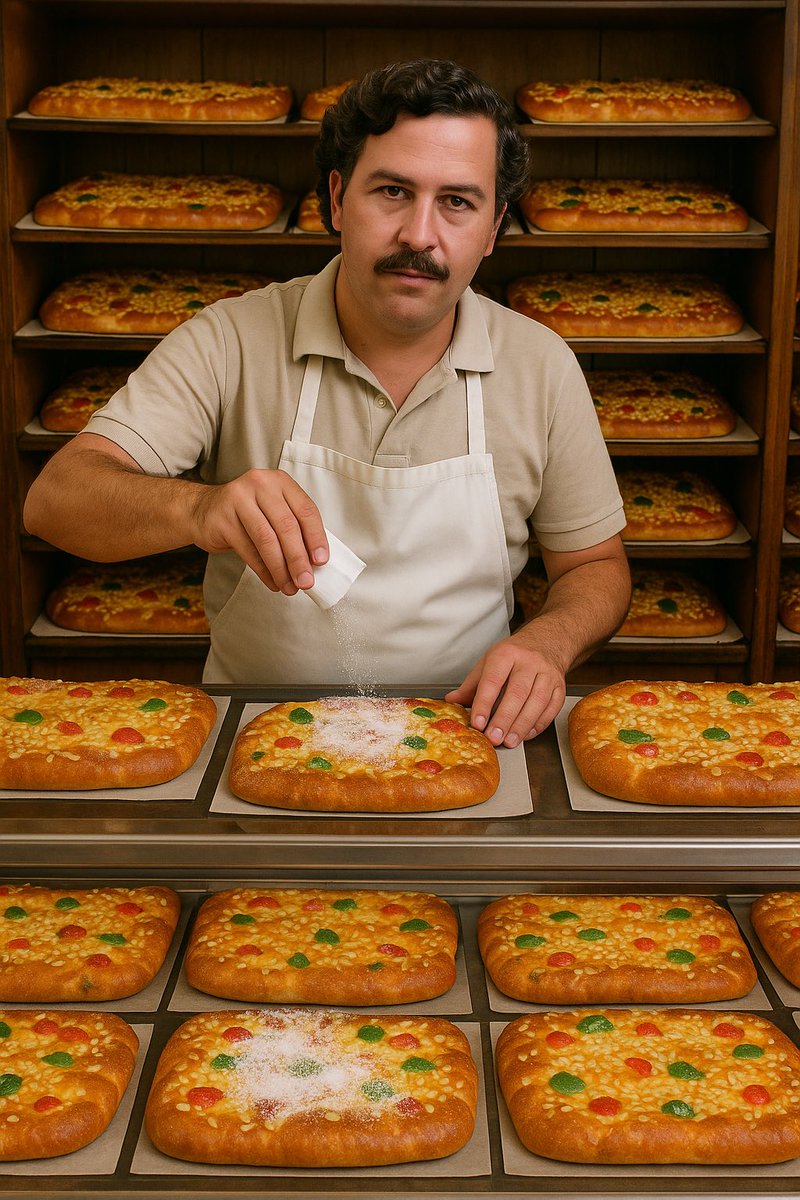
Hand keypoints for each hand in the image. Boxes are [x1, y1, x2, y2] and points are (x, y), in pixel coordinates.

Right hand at [188, 469, 327, 594]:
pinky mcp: (223, 519)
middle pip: (286, 526)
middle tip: (306, 581)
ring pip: (266, 540)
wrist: (203, 510)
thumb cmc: (247, 513)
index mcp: (280, 481)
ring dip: (281, 569)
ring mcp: (239, 500)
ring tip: (290, 587)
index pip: (306, 510)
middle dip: (298, 559)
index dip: (316, 538)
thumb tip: (315, 561)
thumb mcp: (273, 509)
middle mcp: (260, 484)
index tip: (321, 561)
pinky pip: (248, 551)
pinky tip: (273, 582)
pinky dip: (263, 571)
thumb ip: (294, 527)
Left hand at [445, 634, 565, 746]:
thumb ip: (471, 685)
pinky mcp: (560, 686)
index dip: (484, 703)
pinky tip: (525, 734)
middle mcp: (529, 662)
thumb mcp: (488, 663)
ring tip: (509, 741)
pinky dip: (538, 724)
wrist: (546, 642)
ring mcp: (547, 674)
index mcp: (506, 654)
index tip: (477, 722)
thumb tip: (451, 702)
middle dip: (504, 719)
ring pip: (536, 702)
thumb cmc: (513, 656)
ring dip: (522, 725)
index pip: (493, 681)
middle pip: (517, 693)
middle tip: (493, 737)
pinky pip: (551, 708)